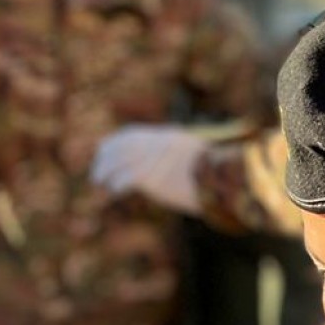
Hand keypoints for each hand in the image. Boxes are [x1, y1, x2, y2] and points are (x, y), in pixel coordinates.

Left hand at [89, 124, 209, 214]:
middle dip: (105, 158)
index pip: (131, 134)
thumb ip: (178, 159)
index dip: (114, 143)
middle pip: (121, 145)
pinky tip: (114, 191)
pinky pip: (126, 178)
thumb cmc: (217, 177)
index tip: (103, 152)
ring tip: (100, 182)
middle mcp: (158, 143)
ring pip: (119, 161)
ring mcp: (156, 158)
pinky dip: (117, 184)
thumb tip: (169, 173)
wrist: (227, 180)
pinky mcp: (153, 176)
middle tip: (97, 172)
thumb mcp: (196, 159)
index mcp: (167, 137)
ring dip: (105, 172)